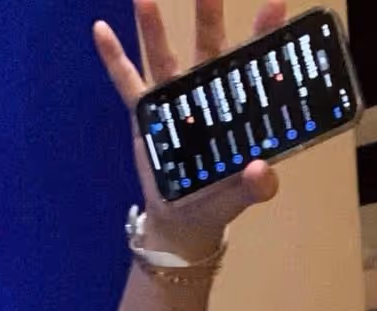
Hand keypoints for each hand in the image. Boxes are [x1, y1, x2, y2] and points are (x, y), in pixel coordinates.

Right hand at [93, 0, 286, 256]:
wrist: (183, 223)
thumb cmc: (217, 203)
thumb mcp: (241, 196)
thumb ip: (258, 185)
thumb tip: (261, 170)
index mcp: (236, 107)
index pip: (252, 66)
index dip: (263, 35)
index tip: (275, 4)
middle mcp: (206, 94)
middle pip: (209, 46)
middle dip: (209, 13)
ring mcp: (173, 100)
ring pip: (165, 55)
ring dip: (154, 25)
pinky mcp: (145, 114)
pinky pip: (127, 82)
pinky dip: (114, 57)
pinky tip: (101, 30)